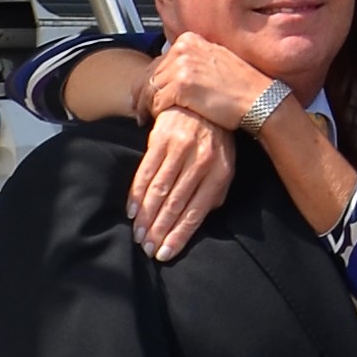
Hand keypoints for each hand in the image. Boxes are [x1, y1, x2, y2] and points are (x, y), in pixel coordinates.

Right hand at [129, 107, 235, 260]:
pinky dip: (137, 193)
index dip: (179, 235)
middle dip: (159, 230)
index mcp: (219, 173)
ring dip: (146, 216)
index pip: (197, 212)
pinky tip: (132, 210)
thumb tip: (198, 220)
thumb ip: (214, 193)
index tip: (165, 254)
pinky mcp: (162, 139)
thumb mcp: (225, 166)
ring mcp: (181, 150)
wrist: (203, 102)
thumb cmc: (216, 141)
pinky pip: (146, 171)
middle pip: (176, 204)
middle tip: (147, 249)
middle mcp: (201, 162)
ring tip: (138, 234)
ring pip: (159, 190)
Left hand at [140, 32, 271, 129]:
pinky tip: (156, 120)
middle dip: (141, 93)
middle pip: (149, 74)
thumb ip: (193, 59)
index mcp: (190, 39)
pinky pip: (156, 102)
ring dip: (146, 105)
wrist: (260, 99)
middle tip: (138, 109)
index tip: (144, 93)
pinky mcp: (181, 86)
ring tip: (144, 118)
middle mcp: (183, 48)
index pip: (157, 60)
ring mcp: (182, 66)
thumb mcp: (216, 60)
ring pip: (149, 89)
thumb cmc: (242, 85)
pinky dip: (154, 113)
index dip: (149, 80)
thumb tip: (171, 70)